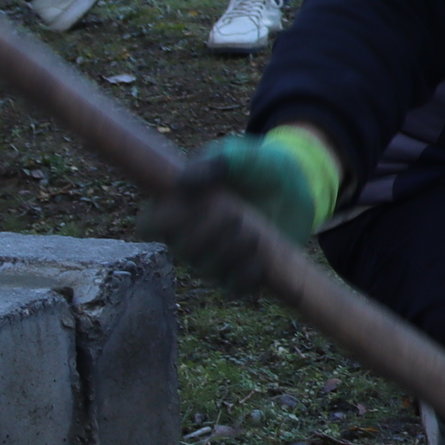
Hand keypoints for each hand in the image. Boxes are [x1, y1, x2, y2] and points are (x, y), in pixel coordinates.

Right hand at [135, 127, 341, 297]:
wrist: (296, 186)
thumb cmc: (258, 168)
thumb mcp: (241, 156)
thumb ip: (217, 162)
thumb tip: (183, 182)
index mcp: (178, 207)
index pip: (148, 226)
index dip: (159, 223)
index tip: (186, 208)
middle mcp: (190, 238)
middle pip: (182, 250)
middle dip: (206, 234)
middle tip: (234, 215)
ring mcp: (214, 258)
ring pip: (207, 270)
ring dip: (229, 253)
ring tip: (252, 233)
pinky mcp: (240, 273)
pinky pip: (234, 287)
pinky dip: (245, 275)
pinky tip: (259, 259)